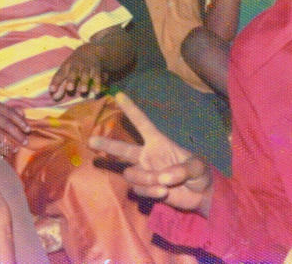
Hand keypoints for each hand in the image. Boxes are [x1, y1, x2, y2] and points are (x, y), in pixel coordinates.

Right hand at [0, 100, 29, 154]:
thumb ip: (8, 109)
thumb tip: (23, 114)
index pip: (12, 114)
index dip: (21, 122)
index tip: (28, 130)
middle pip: (8, 125)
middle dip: (18, 135)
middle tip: (26, 142)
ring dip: (9, 143)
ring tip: (16, 149)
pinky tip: (2, 151)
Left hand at [50, 43, 101, 100]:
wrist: (90, 50)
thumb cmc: (74, 64)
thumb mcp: (65, 69)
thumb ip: (59, 82)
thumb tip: (53, 95)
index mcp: (67, 66)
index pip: (60, 73)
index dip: (56, 82)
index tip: (52, 90)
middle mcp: (77, 65)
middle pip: (73, 72)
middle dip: (71, 80)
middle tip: (69, 88)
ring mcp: (87, 66)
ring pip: (85, 74)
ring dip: (84, 82)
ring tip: (83, 91)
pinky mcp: (96, 69)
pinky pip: (97, 76)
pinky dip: (97, 84)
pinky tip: (96, 92)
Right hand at [88, 92, 212, 213]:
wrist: (200, 196)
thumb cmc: (200, 174)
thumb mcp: (198, 167)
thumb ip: (184, 169)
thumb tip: (164, 177)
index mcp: (159, 143)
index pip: (142, 123)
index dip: (131, 109)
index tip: (118, 95)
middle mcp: (147, 156)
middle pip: (123, 149)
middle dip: (107, 145)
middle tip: (91, 141)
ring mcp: (144, 173)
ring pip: (130, 174)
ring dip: (145, 179)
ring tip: (162, 184)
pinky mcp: (145, 189)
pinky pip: (138, 190)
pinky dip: (150, 192)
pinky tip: (164, 193)